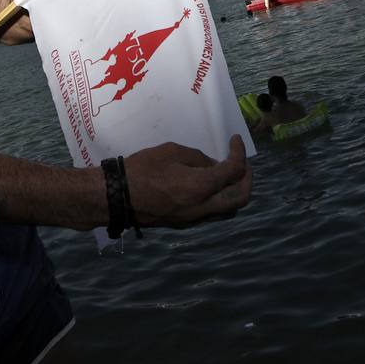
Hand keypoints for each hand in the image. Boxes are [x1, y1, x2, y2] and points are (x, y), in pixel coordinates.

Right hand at [123, 135, 250, 227]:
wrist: (117, 197)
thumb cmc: (142, 169)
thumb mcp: (173, 152)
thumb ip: (198, 158)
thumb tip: (214, 166)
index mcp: (202, 186)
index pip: (234, 171)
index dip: (239, 153)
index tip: (235, 140)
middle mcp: (204, 207)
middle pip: (241, 198)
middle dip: (247, 178)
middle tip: (242, 162)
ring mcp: (195, 219)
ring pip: (229, 210)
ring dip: (235, 192)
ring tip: (229, 174)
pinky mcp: (185, 223)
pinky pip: (213, 213)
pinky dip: (220, 199)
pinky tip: (211, 185)